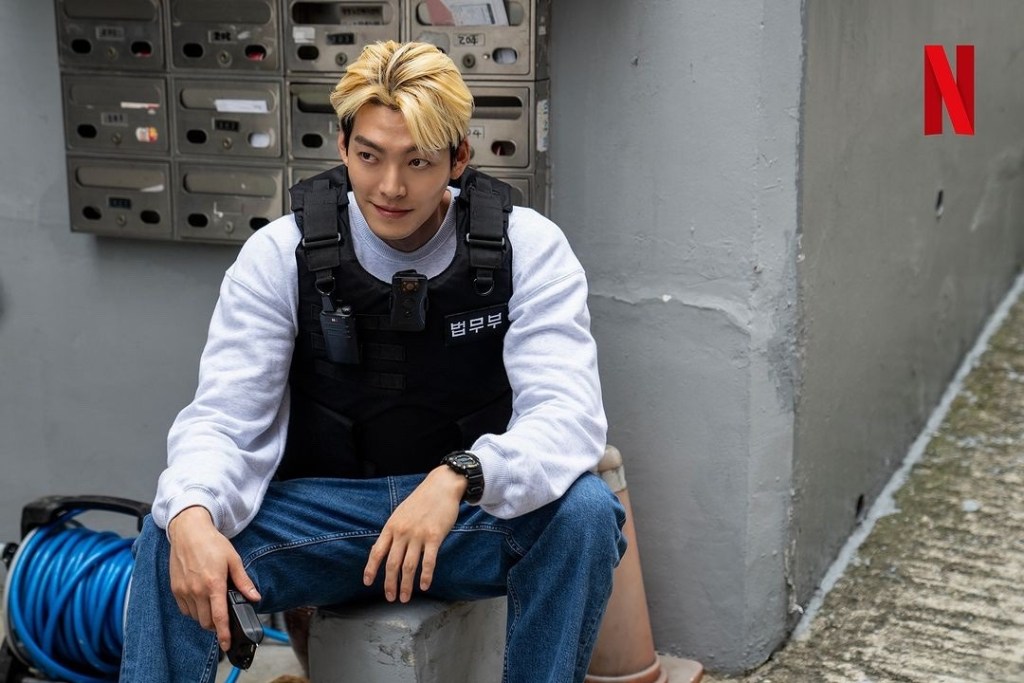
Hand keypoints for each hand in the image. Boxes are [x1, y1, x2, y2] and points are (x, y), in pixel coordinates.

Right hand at [167, 506, 260, 650]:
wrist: (188, 532)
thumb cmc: (212, 543)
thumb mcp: (234, 559)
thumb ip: (243, 581)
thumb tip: (255, 597)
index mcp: (214, 584)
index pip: (219, 617)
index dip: (223, 634)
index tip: (226, 644)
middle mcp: (197, 590)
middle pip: (206, 622)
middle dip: (216, 625)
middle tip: (223, 615)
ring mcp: (184, 591)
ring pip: (195, 617)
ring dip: (204, 617)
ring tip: (212, 604)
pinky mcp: (175, 589)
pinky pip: (185, 609)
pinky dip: (194, 610)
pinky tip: (200, 599)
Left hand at [363, 466, 466, 602]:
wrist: (441, 486)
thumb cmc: (421, 500)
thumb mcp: (400, 513)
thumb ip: (393, 531)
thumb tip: (382, 549)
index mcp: (391, 526)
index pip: (377, 552)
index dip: (370, 569)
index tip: (367, 582)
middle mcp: (402, 532)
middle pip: (392, 564)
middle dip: (390, 583)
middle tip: (390, 597)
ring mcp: (418, 535)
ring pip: (409, 566)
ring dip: (406, 585)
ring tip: (405, 598)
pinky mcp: (434, 536)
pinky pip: (428, 561)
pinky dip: (425, 576)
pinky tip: (424, 586)